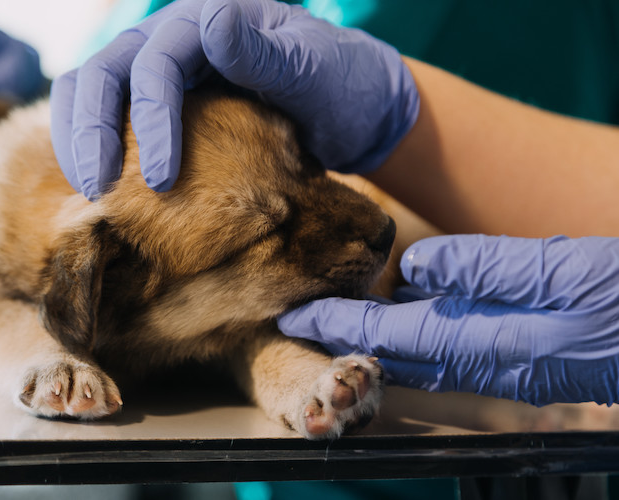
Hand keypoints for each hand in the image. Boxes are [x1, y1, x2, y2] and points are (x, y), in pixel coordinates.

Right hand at [50, 0, 418, 200]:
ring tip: (90, 191)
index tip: (162, 180)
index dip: (150, 118)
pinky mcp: (161, 99)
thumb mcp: (315, 72)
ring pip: (93, 85)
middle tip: (97, 190)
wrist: (350, 109)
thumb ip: (265, 53)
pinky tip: (100, 181)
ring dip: (79, 135)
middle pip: (107, 69)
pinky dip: (93, 140)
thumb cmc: (340, 89)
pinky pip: (111, 111)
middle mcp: (175, 36)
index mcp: (211, 19)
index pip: (158, 61)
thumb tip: (210, 24)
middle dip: (93, 129)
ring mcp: (163, 67)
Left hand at [278, 235, 618, 405]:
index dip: (337, 322)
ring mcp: (499, 364)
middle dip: (344, 335)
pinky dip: (412, 332)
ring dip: (374, 335)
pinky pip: (445, 349)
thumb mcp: (558, 267)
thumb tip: (414, 265)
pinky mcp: (516, 359)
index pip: (388, 333)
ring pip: (416, 354)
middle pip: (393, 352)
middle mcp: (483, 361)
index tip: (294, 311)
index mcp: (485, 339)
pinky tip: (407, 306)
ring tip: (342, 310)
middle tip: (303, 314)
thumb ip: (481, 267)